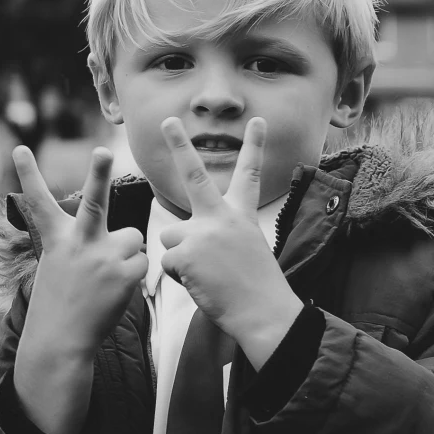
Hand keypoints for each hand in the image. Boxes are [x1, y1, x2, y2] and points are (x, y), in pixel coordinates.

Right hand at [10, 146, 146, 433]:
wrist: (62, 340)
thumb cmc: (60, 302)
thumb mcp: (59, 265)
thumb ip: (86, 243)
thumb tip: (130, 237)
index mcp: (57, 239)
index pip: (40, 201)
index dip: (28, 173)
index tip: (20, 147)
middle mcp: (79, 243)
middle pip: (93, 201)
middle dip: (99, 173)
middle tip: (104, 149)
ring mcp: (102, 259)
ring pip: (132, 237)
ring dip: (128, 253)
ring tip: (110, 277)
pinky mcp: (124, 275)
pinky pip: (142, 261)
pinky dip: (136, 274)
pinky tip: (118, 290)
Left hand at [156, 116, 303, 365]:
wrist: (265, 314)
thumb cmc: (257, 289)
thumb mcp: (246, 249)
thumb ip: (217, 234)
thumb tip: (183, 239)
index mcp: (241, 216)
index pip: (249, 175)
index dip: (254, 146)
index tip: (257, 121)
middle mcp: (221, 217)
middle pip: (195, 174)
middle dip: (179, 144)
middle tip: (168, 120)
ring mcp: (202, 233)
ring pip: (169, 237)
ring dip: (179, 257)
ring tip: (207, 275)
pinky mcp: (185, 252)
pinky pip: (167, 263)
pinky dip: (179, 277)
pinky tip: (202, 285)